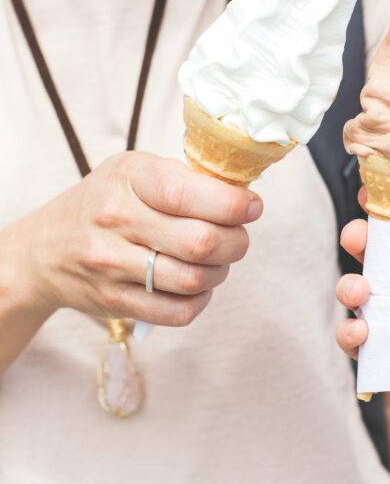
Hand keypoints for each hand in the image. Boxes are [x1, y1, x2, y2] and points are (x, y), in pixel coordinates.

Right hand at [16, 152, 261, 326]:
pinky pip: (177, 312)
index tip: (252, 207)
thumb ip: (184, 178)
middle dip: (236, 241)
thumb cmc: (106, 201)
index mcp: (129, 178)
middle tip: (238, 237)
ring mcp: (112, 264)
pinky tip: (199, 285)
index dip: (232, 203)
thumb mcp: (135, 171)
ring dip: (221, 272)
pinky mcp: (114, 302)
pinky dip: (201, 300)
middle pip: (200, 242)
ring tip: (219, 260)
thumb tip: (243, 196)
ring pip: (193, 279)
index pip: (187, 193)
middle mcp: (116, 220)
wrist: (45, 248)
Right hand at [336, 217, 389, 454]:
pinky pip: (356, 342)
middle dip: (360, 243)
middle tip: (354, 238)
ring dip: (351, 287)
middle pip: (378, 260)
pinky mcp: (384, 358)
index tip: (372, 195)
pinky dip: (350, 334)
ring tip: (359, 292)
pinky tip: (361, 333)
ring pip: (359, 296)